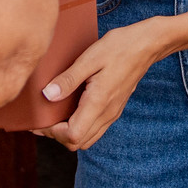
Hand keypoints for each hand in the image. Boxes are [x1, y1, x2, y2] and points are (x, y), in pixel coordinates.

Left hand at [34, 20, 163, 149]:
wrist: (146, 45)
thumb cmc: (119, 47)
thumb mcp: (90, 58)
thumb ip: (68, 79)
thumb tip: (47, 95)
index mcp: (98, 102)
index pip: (73, 135)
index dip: (53, 132)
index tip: (41, 119)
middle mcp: (107, 113)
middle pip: (78, 143)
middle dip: (57, 136)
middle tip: (43, 119)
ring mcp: (112, 113)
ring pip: (87, 139)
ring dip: (68, 134)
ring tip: (54, 116)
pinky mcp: (114, 109)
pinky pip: (95, 129)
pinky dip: (79, 127)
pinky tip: (71, 110)